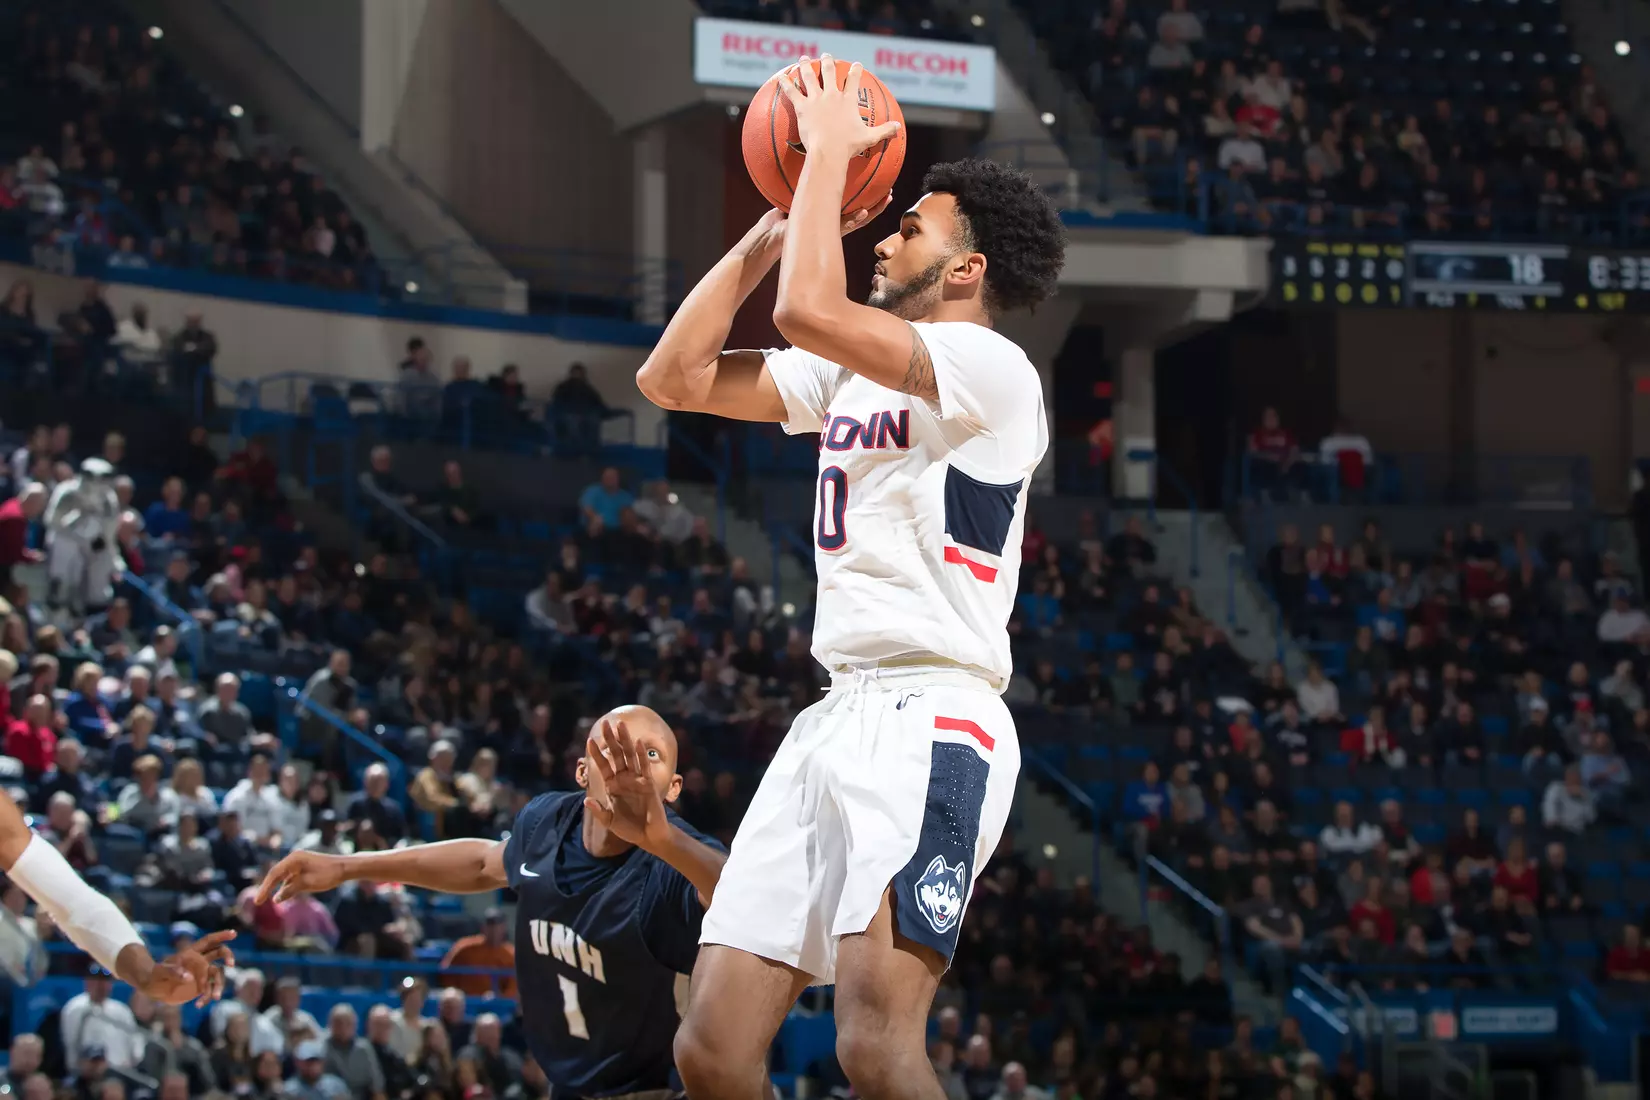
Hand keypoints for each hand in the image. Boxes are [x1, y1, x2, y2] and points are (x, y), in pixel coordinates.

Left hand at [135, 929, 236, 1005]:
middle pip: (220, 953)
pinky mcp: (201, 986)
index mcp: (191, 953)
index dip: (221, 936)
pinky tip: (198, 1005)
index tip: (234, 933)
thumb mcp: (160, 973)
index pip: (208, 941)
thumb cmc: (155, 976)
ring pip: (218, 974)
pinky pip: (210, 989)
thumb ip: (173, 972)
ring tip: (214, 997)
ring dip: (218, 985)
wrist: (154, 989)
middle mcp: (200, 961)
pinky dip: (207, 997)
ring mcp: (202, 974)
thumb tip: (189, 977)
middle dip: (227, 956)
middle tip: (230, 964)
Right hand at [255, 849, 346, 902]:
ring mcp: (299, 863)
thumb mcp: (308, 884)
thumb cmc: (329, 874)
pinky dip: (286, 887)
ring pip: (283, 877)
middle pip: (276, 874)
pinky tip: (282, 896)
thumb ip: (291, 890)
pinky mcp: (303, 868)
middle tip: (258, 902)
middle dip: (267, 888)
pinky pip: (290, 878)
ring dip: (276, 888)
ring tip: (266, 899)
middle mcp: (294, 859)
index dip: (265, 888)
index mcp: (294, 859)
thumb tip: (276, 899)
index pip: (274, 874)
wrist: (346, 868)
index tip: (258, 901)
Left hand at [585, 718, 671, 851]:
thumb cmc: (629, 829)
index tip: (589, 740)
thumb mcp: (609, 821)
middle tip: (606, 723)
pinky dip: (641, 754)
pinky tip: (637, 742)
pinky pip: (644, 767)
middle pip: (616, 755)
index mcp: (613, 785)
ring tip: (620, 724)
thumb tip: (586, 801)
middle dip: (611, 739)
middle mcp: (624, 779)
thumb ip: (599, 811)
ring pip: (630, 756)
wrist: (648, 837)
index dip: (597, 753)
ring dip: (625, 740)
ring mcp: (636, 780)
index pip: (603, 765)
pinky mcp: (648, 784)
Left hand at [779, 55, 901, 163]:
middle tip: (826, 56)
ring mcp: (816, 99)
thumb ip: (884, 131)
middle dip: (828, 61)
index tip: (857, 65)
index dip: (856, 70)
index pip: (854, 80)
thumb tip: (899, 128)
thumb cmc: (848, 147)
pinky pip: (791, 91)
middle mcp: (832, 95)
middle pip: (830, 71)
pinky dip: (785, 83)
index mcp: (848, 100)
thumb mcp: (869, 138)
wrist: (828, 151)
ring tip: (802, 59)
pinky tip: (780, 76)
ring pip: (809, 76)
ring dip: (805, 66)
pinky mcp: (802, 106)